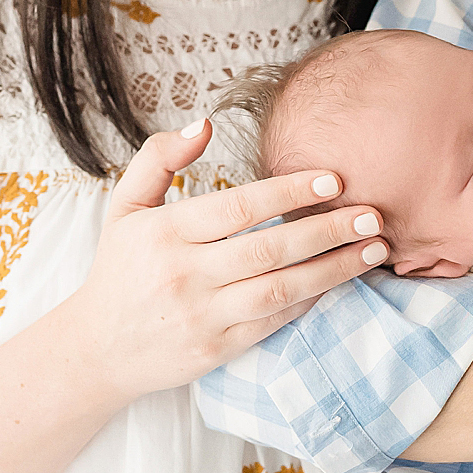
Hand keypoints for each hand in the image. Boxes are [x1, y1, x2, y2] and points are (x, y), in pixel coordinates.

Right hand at [71, 119, 386, 396]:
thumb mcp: (124, 207)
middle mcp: (185, 275)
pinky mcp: (217, 349)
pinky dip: (311, 300)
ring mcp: (203, 316)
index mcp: (165, 234)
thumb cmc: (119, 270)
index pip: (239, 207)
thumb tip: (205, 122)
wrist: (97, 350)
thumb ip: (158, 158)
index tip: (334, 179)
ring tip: (375, 248)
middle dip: (327, 230)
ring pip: (280, 290)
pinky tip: (341, 279)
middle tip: (372, 213)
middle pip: (269, 249)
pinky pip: (274, 322)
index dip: (290, 192)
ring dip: (333, 269)